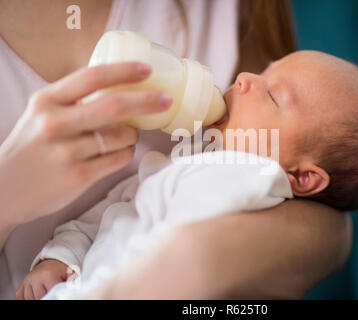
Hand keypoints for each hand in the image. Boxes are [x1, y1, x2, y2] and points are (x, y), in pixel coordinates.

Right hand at [0, 62, 171, 225]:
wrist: (4, 189)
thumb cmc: (31, 147)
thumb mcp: (41, 114)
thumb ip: (72, 101)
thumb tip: (117, 86)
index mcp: (46, 101)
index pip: (91, 77)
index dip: (124, 71)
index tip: (147, 69)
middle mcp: (55, 123)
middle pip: (114, 105)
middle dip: (147, 100)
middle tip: (166, 99)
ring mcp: (67, 152)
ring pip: (121, 136)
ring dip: (134, 133)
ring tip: (130, 134)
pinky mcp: (78, 176)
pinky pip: (119, 159)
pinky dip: (127, 152)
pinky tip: (122, 151)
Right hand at [16, 259, 71, 299]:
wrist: (52, 262)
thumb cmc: (62, 270)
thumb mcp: (70, 273)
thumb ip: (72, 281)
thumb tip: (73, 289)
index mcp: (48, 274)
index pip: (50, 293)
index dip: (56, 295)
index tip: (59, 295)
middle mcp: (35, 277)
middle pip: (40, 297)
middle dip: (48, 297)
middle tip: (54, 294)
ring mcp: (27, 281)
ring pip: (30, 299)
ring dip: (39, 298)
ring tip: (47, 291)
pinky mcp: (21, 286)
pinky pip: (22, 298)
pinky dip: (29, 299)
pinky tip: (37, 295)